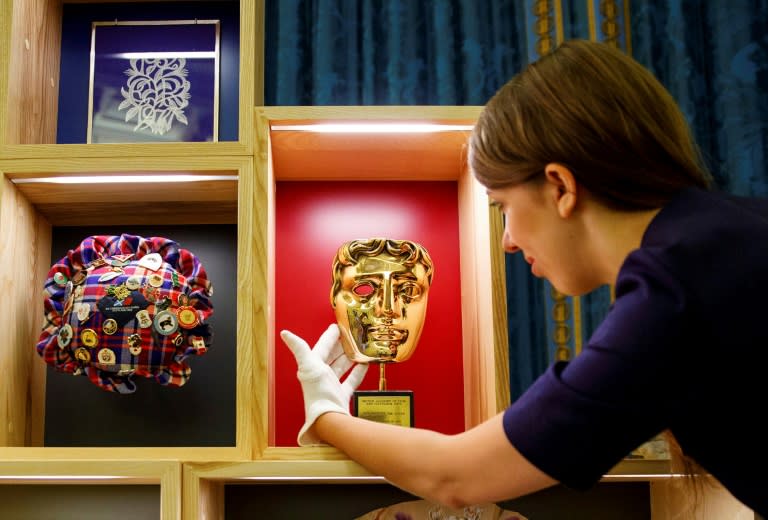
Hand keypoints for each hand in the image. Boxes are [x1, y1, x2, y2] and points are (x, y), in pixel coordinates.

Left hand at [280, 323, 368, 445]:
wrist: (329, 418)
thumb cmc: (318, 392)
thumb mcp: (309, 366)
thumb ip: (299, 349)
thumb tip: (284, 333)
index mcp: (313, 367)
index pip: (321, 347)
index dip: (329, 336)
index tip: (338, 326)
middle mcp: (321, 376)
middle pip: (332, 356)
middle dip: (341, 345)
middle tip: (352, 335)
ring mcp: (331, 386)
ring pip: (341, 367)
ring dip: (350, 357)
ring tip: (359, 348)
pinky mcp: (341, 395)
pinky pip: (351, 381)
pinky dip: (357, 372)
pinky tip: (364, 365)